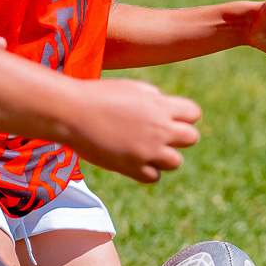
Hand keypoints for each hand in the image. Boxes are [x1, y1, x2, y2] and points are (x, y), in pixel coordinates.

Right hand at [68, 79, 202, 182]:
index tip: (167, 116)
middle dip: (178, 137)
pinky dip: (146, 171)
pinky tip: (132, 160)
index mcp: (160, 105)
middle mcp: (160, 129)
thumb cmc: (98, 95)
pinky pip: (154, 177)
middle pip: (191, 138)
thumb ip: (154, 98)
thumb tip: (165, 108)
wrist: (72, 113)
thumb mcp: (132, 88)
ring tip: (144, 149)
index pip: (194, 113)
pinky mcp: (132, 168)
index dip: (183, 116)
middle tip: (157, 135)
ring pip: (175, 162)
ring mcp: (148, 151)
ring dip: (164, 157)